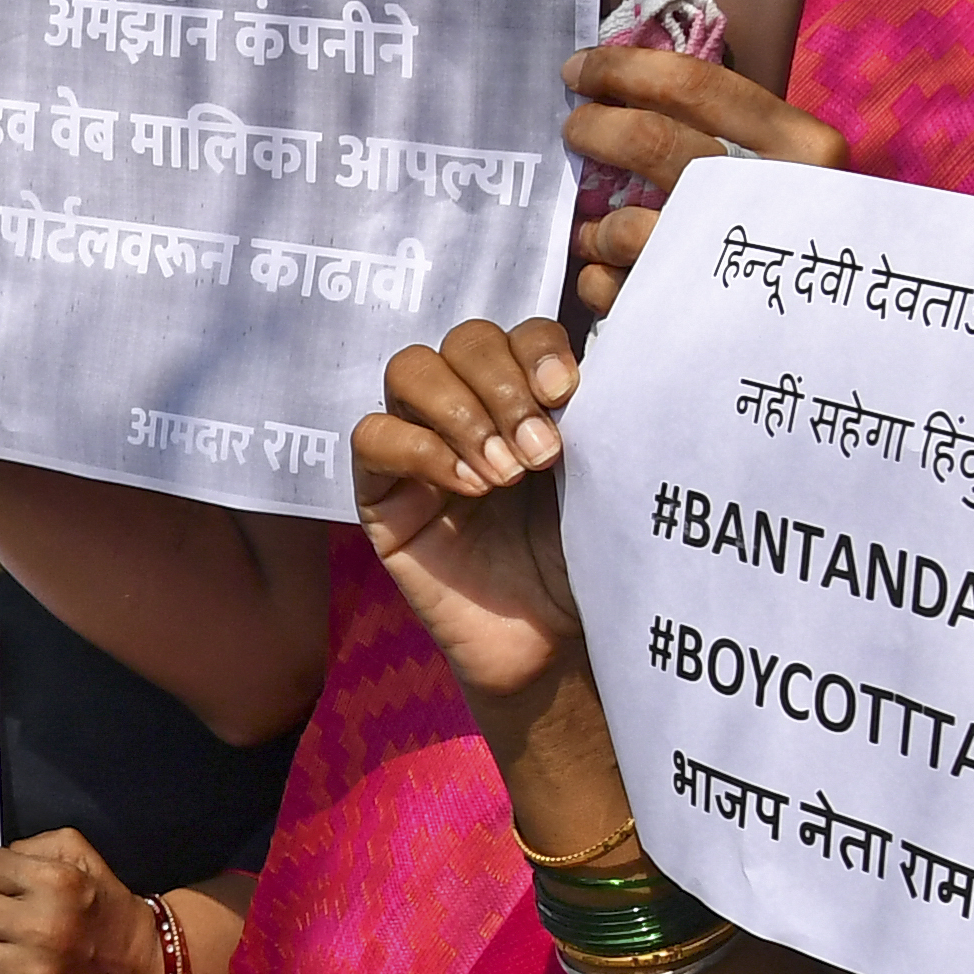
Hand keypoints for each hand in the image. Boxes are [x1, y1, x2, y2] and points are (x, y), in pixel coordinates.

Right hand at [349, 315, 598, 715]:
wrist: (554, 641)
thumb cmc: (584, 559)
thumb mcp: (600, 475)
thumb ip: (588, 414)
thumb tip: (579, 367)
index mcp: (527, 397)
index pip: (517, 332)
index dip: (537, 348)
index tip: (568, 393)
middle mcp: (471, 411)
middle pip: (463, 339)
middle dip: (503, 386)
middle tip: (541, 453)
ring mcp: (420, 448)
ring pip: (410, 370)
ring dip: (462, 412)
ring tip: (505, 473)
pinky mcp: (381, 494)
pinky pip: (372, 436)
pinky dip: (420, 449)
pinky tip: (468, 490)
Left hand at [562, 47, 846, 325]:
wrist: (835, 327)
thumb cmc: (795, 233)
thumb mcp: (787, 165)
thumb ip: (727, 126)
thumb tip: (625, 86)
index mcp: (799, 149)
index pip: (694, 86)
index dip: (622, 69)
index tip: (578, 68)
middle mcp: (763, 201)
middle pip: (649, 142)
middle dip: (593, 128)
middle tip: (574, 128)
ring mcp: (725, 265)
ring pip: (623, 227)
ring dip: (591, 225)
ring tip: (590, 227)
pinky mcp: (690, 320)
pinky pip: (613, 286)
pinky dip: (596, 277)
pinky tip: (608, 275)